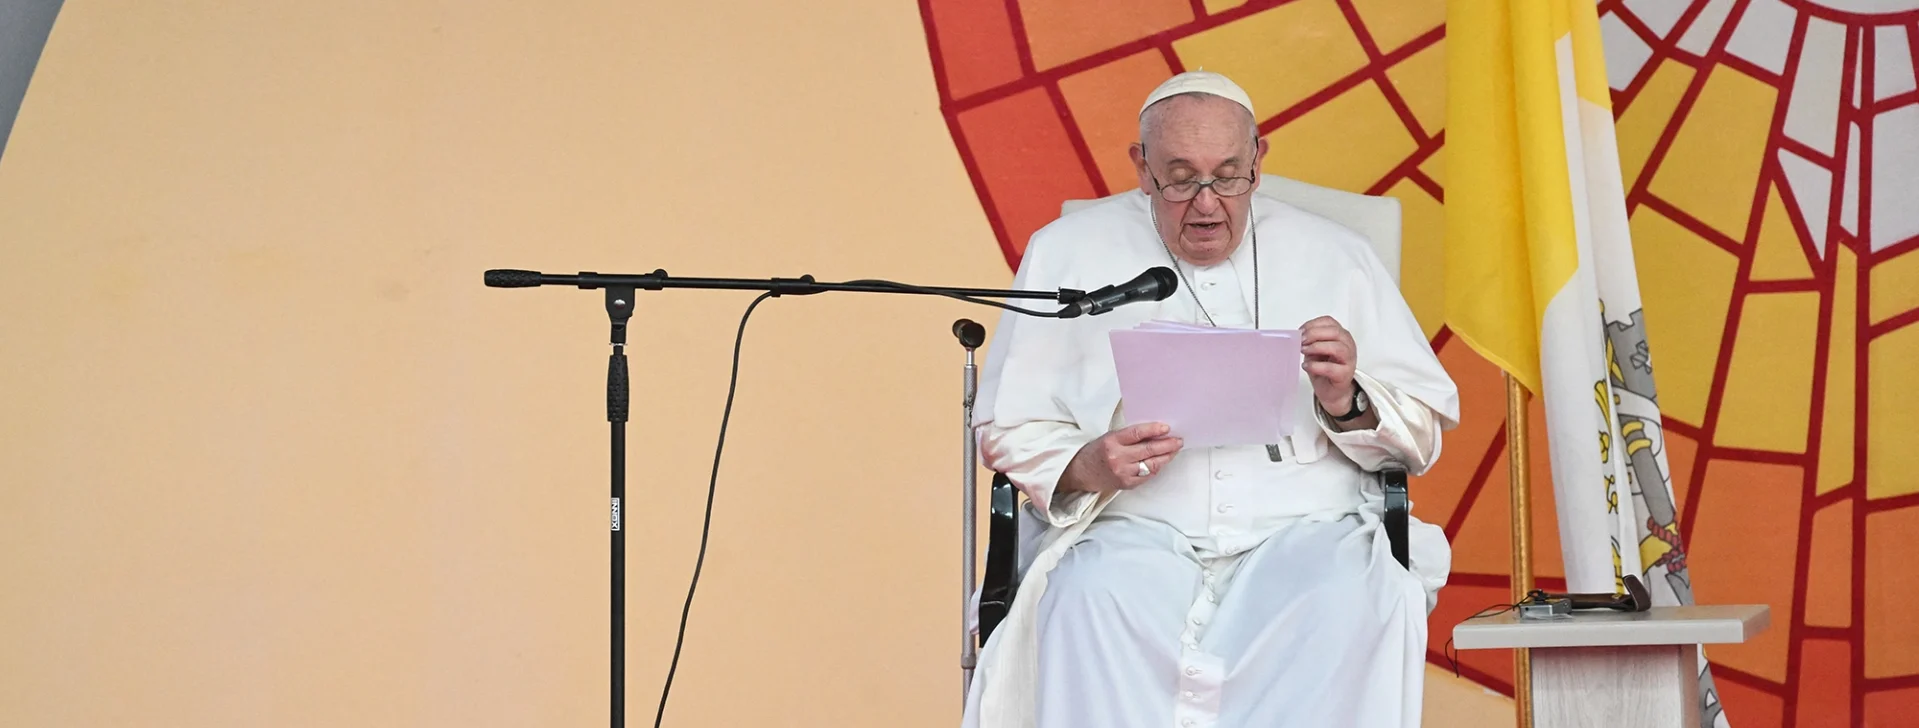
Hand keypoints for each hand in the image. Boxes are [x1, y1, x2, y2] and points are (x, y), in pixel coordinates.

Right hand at [1058, 422, 1182, 494]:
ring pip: (1151, 464)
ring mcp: (1123, 473)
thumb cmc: (1097, 452)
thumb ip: (1130, 436)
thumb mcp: (1109, 437)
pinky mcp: (1127, 484)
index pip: (1137, 433)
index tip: (1166, 428)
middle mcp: (1117, 458)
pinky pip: (1147, 475)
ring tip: (1174, 450)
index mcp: (1112, 442)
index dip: (1154, 430)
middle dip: (1167, 445)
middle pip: (1148, 450)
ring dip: (1166, 457)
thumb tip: (1155, 433)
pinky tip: (1162, 461)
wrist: (1081, 473)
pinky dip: (1156, 467)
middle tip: (1178, 440)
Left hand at [1300, 316, 1357, 413]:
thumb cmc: (1324, 368)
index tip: (1300, 331)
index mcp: (1340, 335)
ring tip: (1304, 351)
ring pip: (1338, 348)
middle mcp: (1348, 345)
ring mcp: (1349, 360)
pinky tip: (1306, 366)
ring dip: (1317, 347)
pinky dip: (1316, 366)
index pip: (1329, 322)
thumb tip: (1298, 336)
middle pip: (1335, 332)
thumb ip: (1309, 342)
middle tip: (1301, 341)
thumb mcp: (1314, 350)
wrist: (1332, 391)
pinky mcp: (1345, 375)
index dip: (1313, 324)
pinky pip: (1332, 368)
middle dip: (1314, 334)